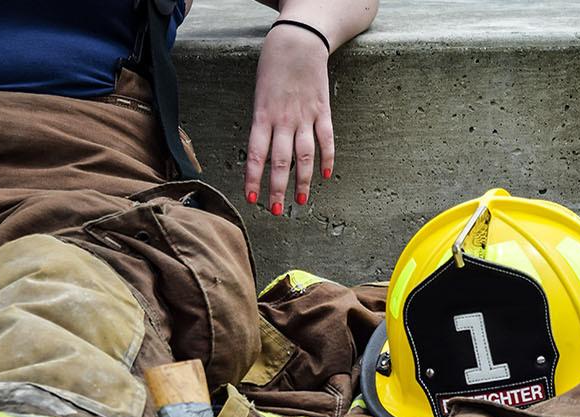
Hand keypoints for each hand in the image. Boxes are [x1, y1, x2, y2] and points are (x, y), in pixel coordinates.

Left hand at [244, 23, 333, 215]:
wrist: (298, 42)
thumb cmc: (273, 66)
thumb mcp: (259, 94)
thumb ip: (262, 123)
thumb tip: (263, 152)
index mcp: (263, 115)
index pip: (256, 154)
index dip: (254, 178)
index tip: (252, 198)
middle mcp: (284, 120)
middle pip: (281, 161)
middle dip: (278, 188)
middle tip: (276, 211)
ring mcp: (306, 117)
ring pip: (304, 156)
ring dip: (302, 181)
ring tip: (300, 201)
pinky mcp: (323, 111)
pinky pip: (327, 140)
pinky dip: (327, 158)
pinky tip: (325, 175)